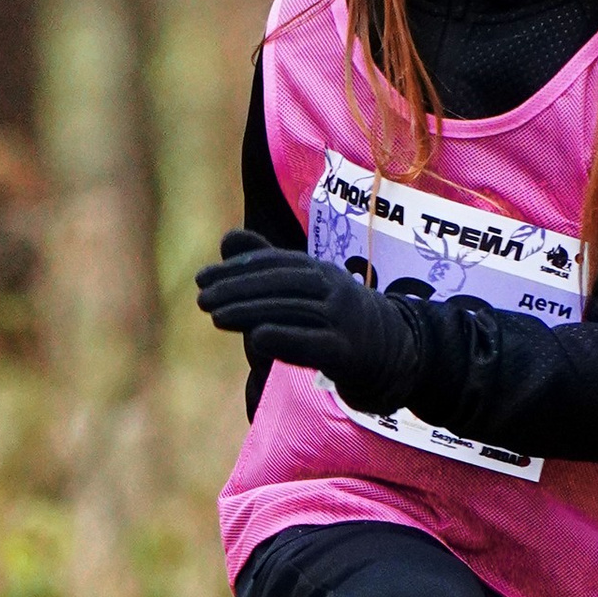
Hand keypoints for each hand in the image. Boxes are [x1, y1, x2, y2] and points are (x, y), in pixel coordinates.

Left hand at [193, 227, 422, 415]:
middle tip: (202, 298)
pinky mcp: (348, 352)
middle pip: (281, 283)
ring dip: (250, 311)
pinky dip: (284, 338)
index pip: (275, 263)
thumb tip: (228, 240)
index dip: (237, 269)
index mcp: (321, 271)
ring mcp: (343, 319)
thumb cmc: (338, 322)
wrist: (396, 356)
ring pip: (292, 309)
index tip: (203, 278)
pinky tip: (256, 339)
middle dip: (238, 289)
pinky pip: (313, 342)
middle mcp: (334, 288)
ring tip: (216, 317)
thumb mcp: (305, 291)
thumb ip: (268, 267)